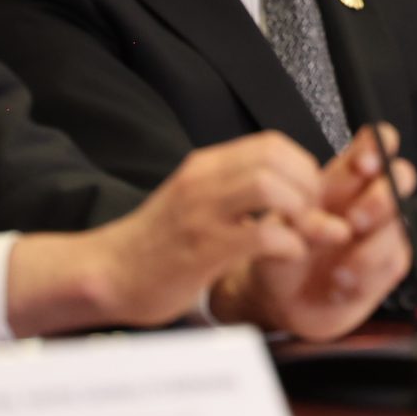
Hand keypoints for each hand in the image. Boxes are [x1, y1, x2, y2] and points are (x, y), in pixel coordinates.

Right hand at [82, 131, 342, 327]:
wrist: (108, 272)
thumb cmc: (159, 244)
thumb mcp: (199, 204)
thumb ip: (241, 194)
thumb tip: (294, 193)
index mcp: (205, 166)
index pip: (271, 143)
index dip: (302, 167)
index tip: (306, 195)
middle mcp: (202, 181)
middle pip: (275, 159)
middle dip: (306, 187)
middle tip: (308, 216)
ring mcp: (201, 213)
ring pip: (269, 187)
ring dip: (298, 211)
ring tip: (298, 233)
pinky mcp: (202, 249)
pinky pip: (261, 234)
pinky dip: (287, 244)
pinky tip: (284, 255)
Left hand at [226, 124, 416, 341]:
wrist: (279, 298)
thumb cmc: (281, 252)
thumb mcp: (282, 228)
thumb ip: (305, 216)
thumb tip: (334, 222)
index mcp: (345, 179)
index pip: (376, 145)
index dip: (379, 144)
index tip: (362, 163)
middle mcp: (368, 201)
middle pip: (402, 177)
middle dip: (382, 197)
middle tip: (354, 220)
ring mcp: (382, 233)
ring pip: (400, 225)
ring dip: (370, 248)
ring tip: (337, 269)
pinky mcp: (387, 265)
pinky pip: (392, 263)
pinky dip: (364, 276)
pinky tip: (340, 284)